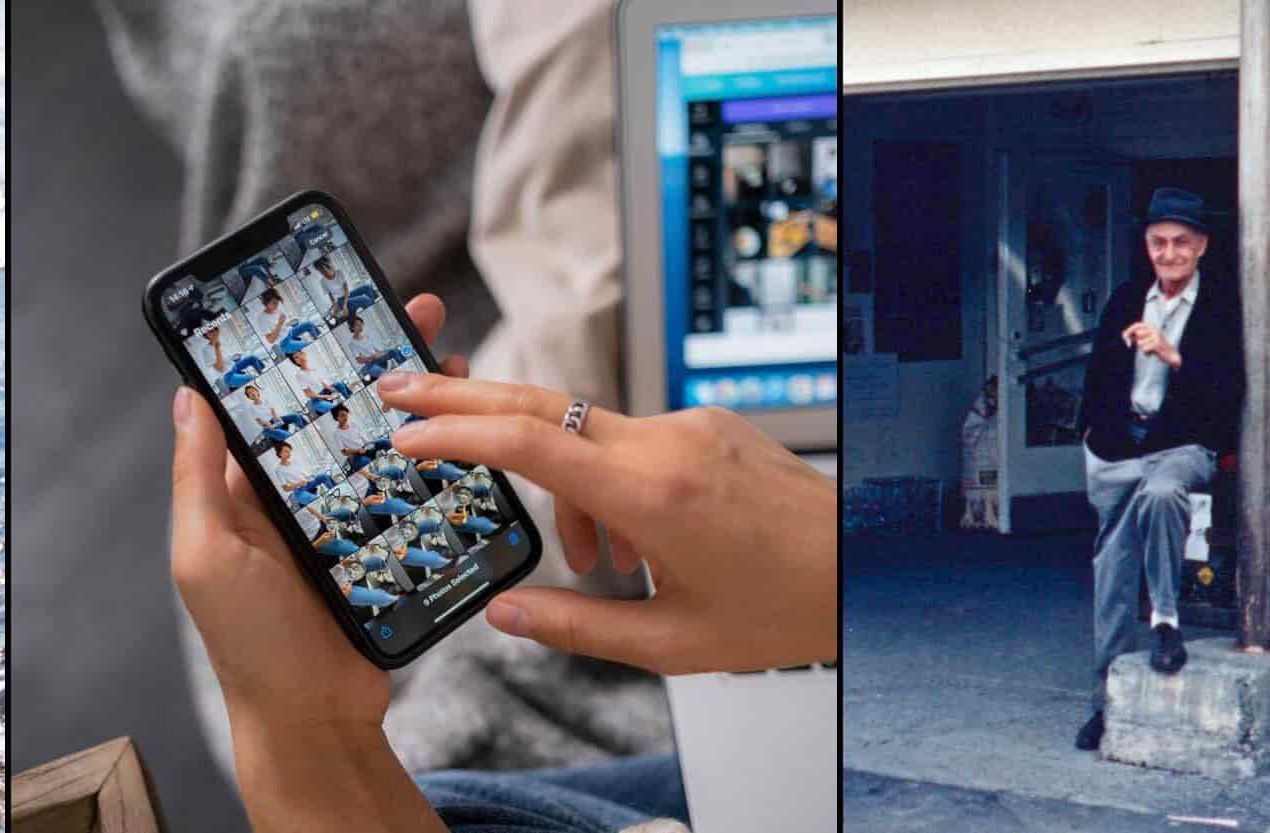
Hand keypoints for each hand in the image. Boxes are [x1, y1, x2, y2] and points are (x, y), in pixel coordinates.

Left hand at [170, 294, 467, 728]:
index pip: (273, 405)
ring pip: (382, 445)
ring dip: (414, 402)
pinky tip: (464, 430)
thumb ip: (198, 478)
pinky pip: (414, 492)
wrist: (314, 721)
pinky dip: (437, 459)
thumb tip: (188, 397)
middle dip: (373, 361)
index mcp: (245, 492)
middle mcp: (297, 499)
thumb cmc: (250, 646)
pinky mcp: (387, 548)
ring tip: (447, 357)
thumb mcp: (206, 555)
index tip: (329, 305)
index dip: (300, 354)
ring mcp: (346, 522)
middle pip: (338, 412)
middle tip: (410, 313)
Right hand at [375, 375, 838, 674]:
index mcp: (655, 496)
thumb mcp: (673, 643)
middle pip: (539, 403)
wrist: (868, 568)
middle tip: (400, 394)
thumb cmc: (785, 609)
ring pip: (586, 437)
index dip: (457, 433)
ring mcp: (690, 425)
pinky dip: (611, 484)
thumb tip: (504, 616)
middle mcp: (669, 443)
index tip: (406, 433)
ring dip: (566, 489)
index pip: (531, 443)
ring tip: (604, 566)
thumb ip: (577, 627)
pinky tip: (642, 545)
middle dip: (463, 399)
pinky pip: (631, 441)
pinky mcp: (708, 423)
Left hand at [1122, 322, 1180, 366]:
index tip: (1123, 337)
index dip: (1129, 330)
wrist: (1171, 355)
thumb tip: (1124, 336)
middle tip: (1142, 346)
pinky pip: (1144, 349)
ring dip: (1142, 349)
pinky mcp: (1157, 344)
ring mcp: (1157, 336)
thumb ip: (1135, 336)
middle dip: (1136, 341)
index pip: (1137, 325)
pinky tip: (1153, 353)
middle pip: (1137, 333)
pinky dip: (1146, 353)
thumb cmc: (1156, 347)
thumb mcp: (1145, 340)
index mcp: (1152, 326)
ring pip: (1140, 343)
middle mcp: (1155, 329)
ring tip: (1151, 349)